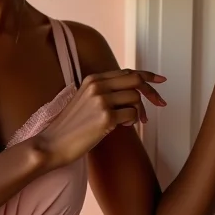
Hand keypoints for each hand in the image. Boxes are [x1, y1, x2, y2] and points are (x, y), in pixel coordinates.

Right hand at [35, 69, 166, 168]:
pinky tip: (123, 127)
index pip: (127, 71)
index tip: (161, 80)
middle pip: (135, 79)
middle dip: (152, 91)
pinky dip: (133, 122)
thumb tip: (133, 92)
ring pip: (136, 97)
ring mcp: (101, 100)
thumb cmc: (71, 126)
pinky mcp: (105, 117)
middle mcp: (97, 85)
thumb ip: (105, 92)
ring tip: (130, 122)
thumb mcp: (86, 101)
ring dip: (139, 111)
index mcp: (92, 79)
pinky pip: (133, 114)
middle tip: (160, 103)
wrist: (53, 143)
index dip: (147, 75)